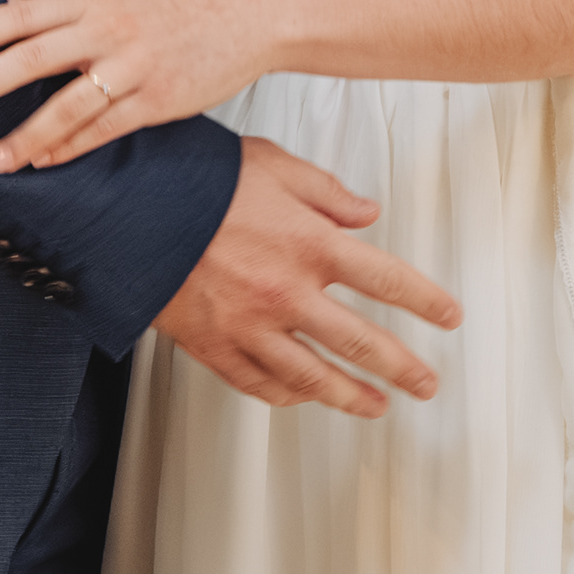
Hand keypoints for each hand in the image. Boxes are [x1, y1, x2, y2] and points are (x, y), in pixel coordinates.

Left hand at [0, 0, 266, 172]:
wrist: (244, 20)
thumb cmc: (175, 11)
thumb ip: (66, 9)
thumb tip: (8, 7)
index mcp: (94, 0)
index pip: (25, 14)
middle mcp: (109, 29)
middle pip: (36, 56)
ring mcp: (134, 66)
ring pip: (69, 104)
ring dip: (28, 134)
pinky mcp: (157, 100)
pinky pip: (105, 129)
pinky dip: (71, 147)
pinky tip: (44, 161)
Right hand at [151, 137, 462, 416]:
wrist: (126, 211)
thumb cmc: (194, 183)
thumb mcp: (272, 166)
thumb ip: (325, 192)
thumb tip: (365, 211)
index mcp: (309, 244)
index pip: (387, 280)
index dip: (426, 302)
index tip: (447, 317)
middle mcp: (286, 292)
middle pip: (361, 342)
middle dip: (402, 367)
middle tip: (426, 383)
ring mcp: (250, 326)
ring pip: (314, 376)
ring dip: (352, 396)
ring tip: (377, 407)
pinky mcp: (214, 346)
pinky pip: (260, 384)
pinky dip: (288, 395)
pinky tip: (304, 397)